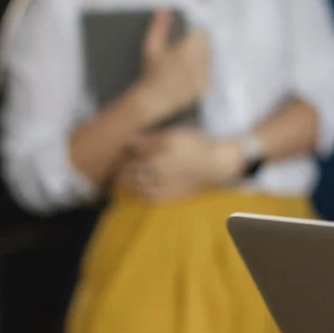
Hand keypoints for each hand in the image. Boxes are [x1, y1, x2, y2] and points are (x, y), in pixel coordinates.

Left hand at [123, 127, 245, 201]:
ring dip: (125, 182)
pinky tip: (136, 190)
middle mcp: (151, 175)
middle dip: (119, 170)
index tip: (116, 153)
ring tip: (122, 178)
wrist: (218, 165)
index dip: (119, 156)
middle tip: (116, 165)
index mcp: (151, 158)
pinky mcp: (168, 196)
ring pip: (134, 187)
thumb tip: (127, 141)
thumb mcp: (172, 135)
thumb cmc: (196, 145)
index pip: (125, 158)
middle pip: (126, 174)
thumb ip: (148, 140)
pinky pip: (146, 197)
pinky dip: (137, 194)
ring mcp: (159, 187)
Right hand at [135, 10, 211, 122]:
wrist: (154, 100)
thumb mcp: (151, 48)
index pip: (203, 32)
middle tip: (185, 47)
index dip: (196, 32)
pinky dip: (202, 70)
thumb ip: (159, 27)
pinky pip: (209, 72)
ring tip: (186, 60)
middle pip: (208, 44)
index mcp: (189, 49)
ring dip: (202, 56)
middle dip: (199, 43)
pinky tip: (188, 72)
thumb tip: (164, 9)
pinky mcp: (206, 86)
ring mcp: (205, 75)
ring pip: (210, 58)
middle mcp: (201, 62)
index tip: (188, 34)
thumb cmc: (150, 72)